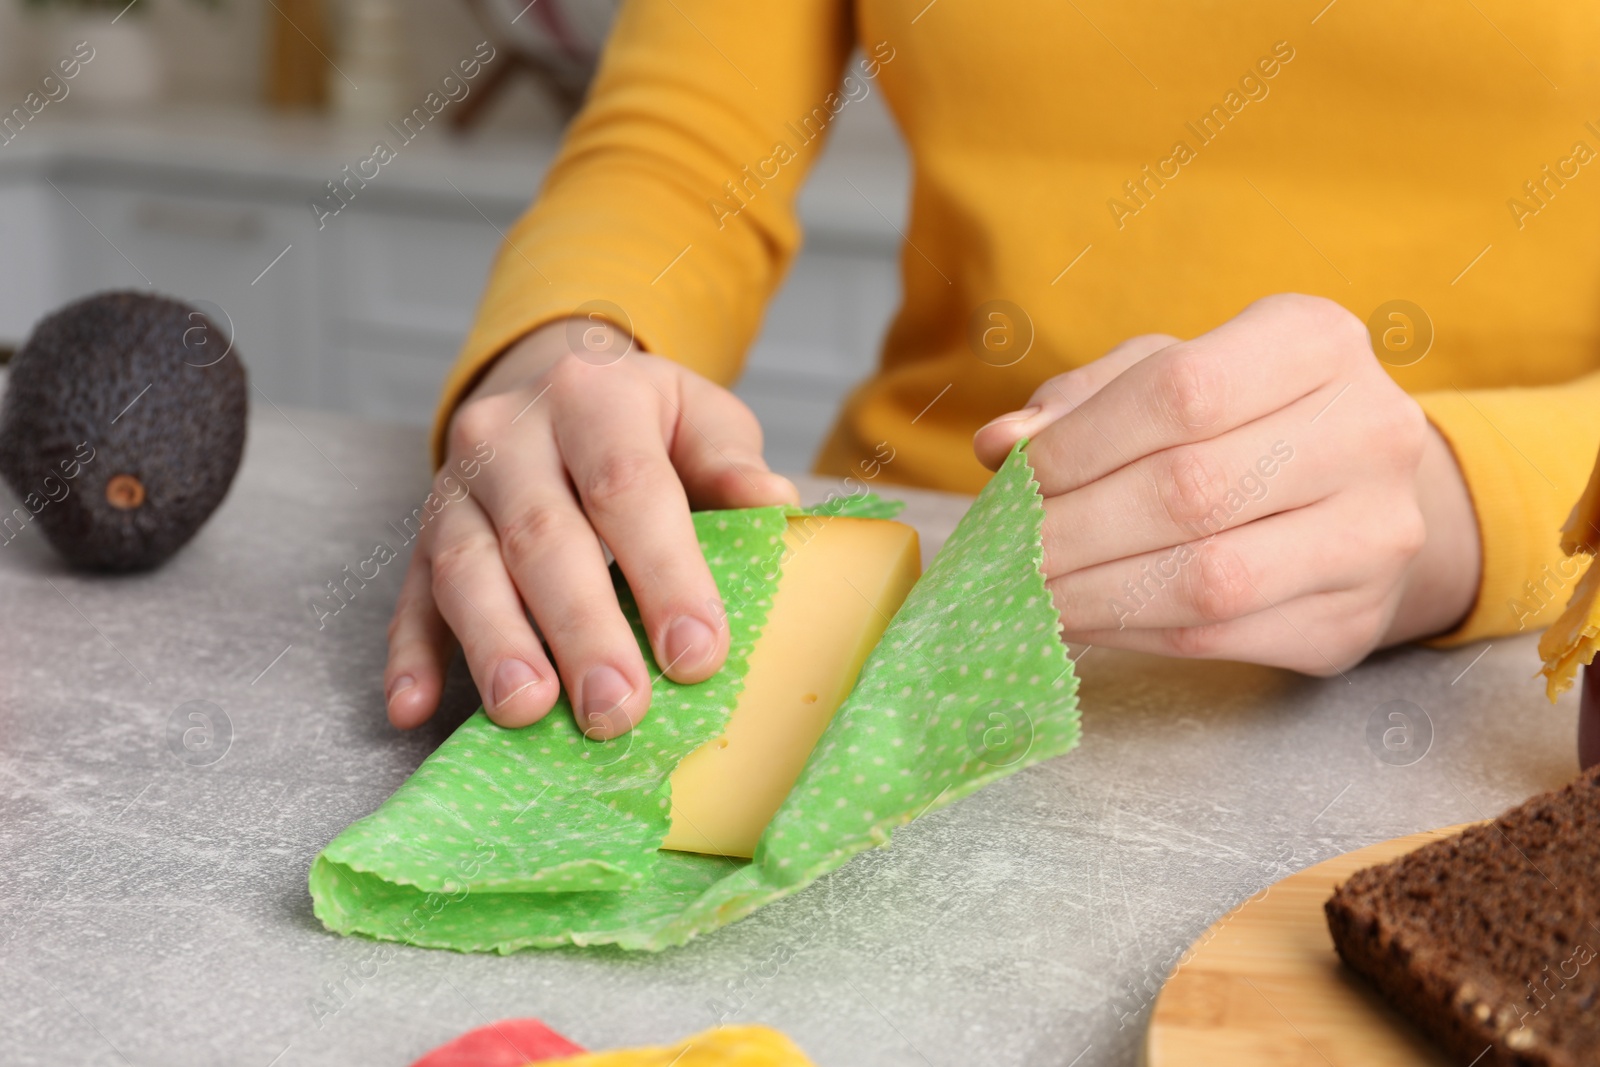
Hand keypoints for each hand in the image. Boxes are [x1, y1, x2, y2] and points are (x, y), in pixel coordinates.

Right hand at [384, 319, 797, 735]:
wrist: (555, 383)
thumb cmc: (646, 421)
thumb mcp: (702, 416)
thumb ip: (731, 462)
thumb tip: (771, 502)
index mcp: (593, 393)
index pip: (628, 487)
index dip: (663, 574)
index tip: (697, 654)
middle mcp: (509, 434)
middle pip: (543, 537)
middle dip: (582, 630)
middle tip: (617, 710)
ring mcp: (454, 486)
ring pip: (466, 568)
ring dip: (495, 645)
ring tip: (526, 711)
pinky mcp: (419, 536)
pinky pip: (408, 596)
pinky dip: (410, 655)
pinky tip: (414, 708)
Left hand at [972, 293, 1480, 674]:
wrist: (1360, 492)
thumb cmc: (1241, 418)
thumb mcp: (1170, 373)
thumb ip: (1085, 400)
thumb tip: (1001, 445)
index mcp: (1316, 341)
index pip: (1182, 392)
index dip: (1082, 444)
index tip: (1015, 478)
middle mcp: (1368, 432)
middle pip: (1191, 491)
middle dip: (1075, 530)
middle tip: (1004, 554)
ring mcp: (1375, 534)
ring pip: (1208, 579)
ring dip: (1094, 594)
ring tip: (1029, 594)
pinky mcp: (1354, 620)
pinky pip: (1220, 639)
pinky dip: (1130, 634)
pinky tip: (1081, 620)